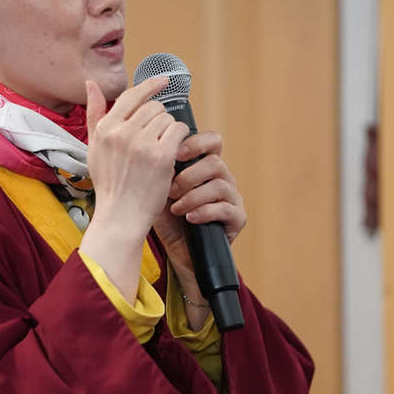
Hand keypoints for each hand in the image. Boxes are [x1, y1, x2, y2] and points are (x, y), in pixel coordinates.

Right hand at [77, 77, 188, 297]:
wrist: (120, 216)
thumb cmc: (109, 184)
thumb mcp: (94, 147)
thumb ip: (94, 114)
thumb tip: (91, 84)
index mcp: (105, 129)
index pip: (132, 96)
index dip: (150, 86)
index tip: (164, 80)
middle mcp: (121, 133)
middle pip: (153, 107)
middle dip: (160, 119)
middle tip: (157, 139)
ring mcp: (141, 144)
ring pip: (167, 119)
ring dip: (170, 130)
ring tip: (163, 148)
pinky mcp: (160, 156)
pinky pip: (179, 131)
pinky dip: (181, 138)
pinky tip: (175, 150)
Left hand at [152, 130, 246, 273]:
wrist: (178, 251)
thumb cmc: (168, 218)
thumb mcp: (158, 191)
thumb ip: (159, 172)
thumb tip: (156, 153)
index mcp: (206, 166)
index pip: (212, 141)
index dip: (197, 142)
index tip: (176, 152)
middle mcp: (223, 178)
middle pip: (215, 163)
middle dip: (189, 176)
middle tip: (170, 190)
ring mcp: (232, 198)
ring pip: (220, 186)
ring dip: (194, 196)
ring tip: (176, 208)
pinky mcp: (237, 218)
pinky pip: (225, 209)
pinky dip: (204, 212)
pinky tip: (190, 218)